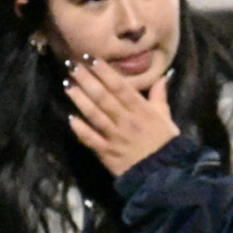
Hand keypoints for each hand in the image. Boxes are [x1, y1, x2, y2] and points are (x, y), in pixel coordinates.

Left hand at [63, 56, 179, 176]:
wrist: (163, 172)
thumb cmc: (165, 142)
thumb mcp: (166, 117)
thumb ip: (160, 96)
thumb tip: (162, 75)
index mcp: (141, 110)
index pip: (120, 87)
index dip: (105, 72)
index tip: (92, 59)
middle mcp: (126, 120)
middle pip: (103, 97)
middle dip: (87, 80)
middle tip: (73, 65)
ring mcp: (114, 136)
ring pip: (94, 114)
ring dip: (79, 99)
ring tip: (67, 84)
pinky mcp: (107, 152)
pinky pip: (91, 139)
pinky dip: (80, 129)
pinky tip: (70, 117)